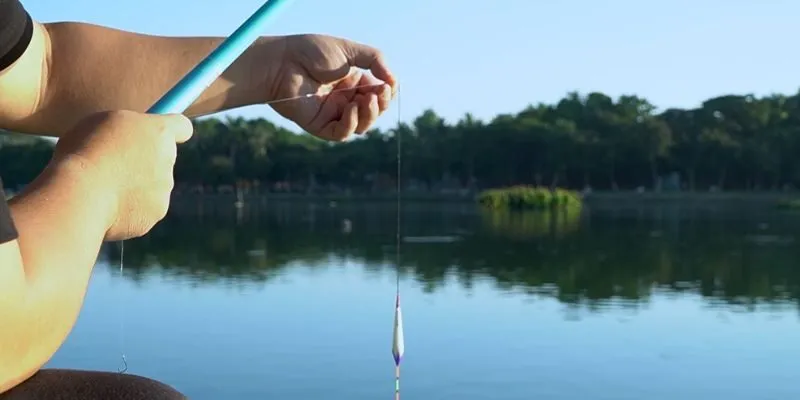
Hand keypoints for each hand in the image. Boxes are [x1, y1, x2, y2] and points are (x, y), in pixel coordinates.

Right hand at [52, 110, 192, 240]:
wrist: (80, 193)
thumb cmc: (83, 152)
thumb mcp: (100, 124)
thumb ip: (125, 131)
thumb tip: (129, 141)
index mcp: (159, 131)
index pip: (182, 126)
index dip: (171, 130)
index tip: (158, 134)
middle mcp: (168, 159)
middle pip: (163, 157)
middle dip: (143, 160)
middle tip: (113, 163)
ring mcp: (165, 189)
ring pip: (152, 185)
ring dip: (133, 185)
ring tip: (101, 186)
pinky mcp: (156, 213)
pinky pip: (143, 208)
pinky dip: (128, 208)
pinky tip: (105, 204)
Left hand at [261, 34, 397, 141]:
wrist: (282, 62)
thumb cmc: (311, 53)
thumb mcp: (350, 50)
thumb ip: (375, 60)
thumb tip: (394, 82)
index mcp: (351, 82)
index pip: (378, 94)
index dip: (386, 92)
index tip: (387, 84)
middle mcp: (343, 99)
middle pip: (373, 112)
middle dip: (380, 104)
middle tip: (379, 93)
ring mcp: (332, 114)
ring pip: (361, 125)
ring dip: (370, 115)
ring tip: (367, 100)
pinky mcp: (320, 126)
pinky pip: (342, 133)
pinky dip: (352, 123)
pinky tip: (352, 108)